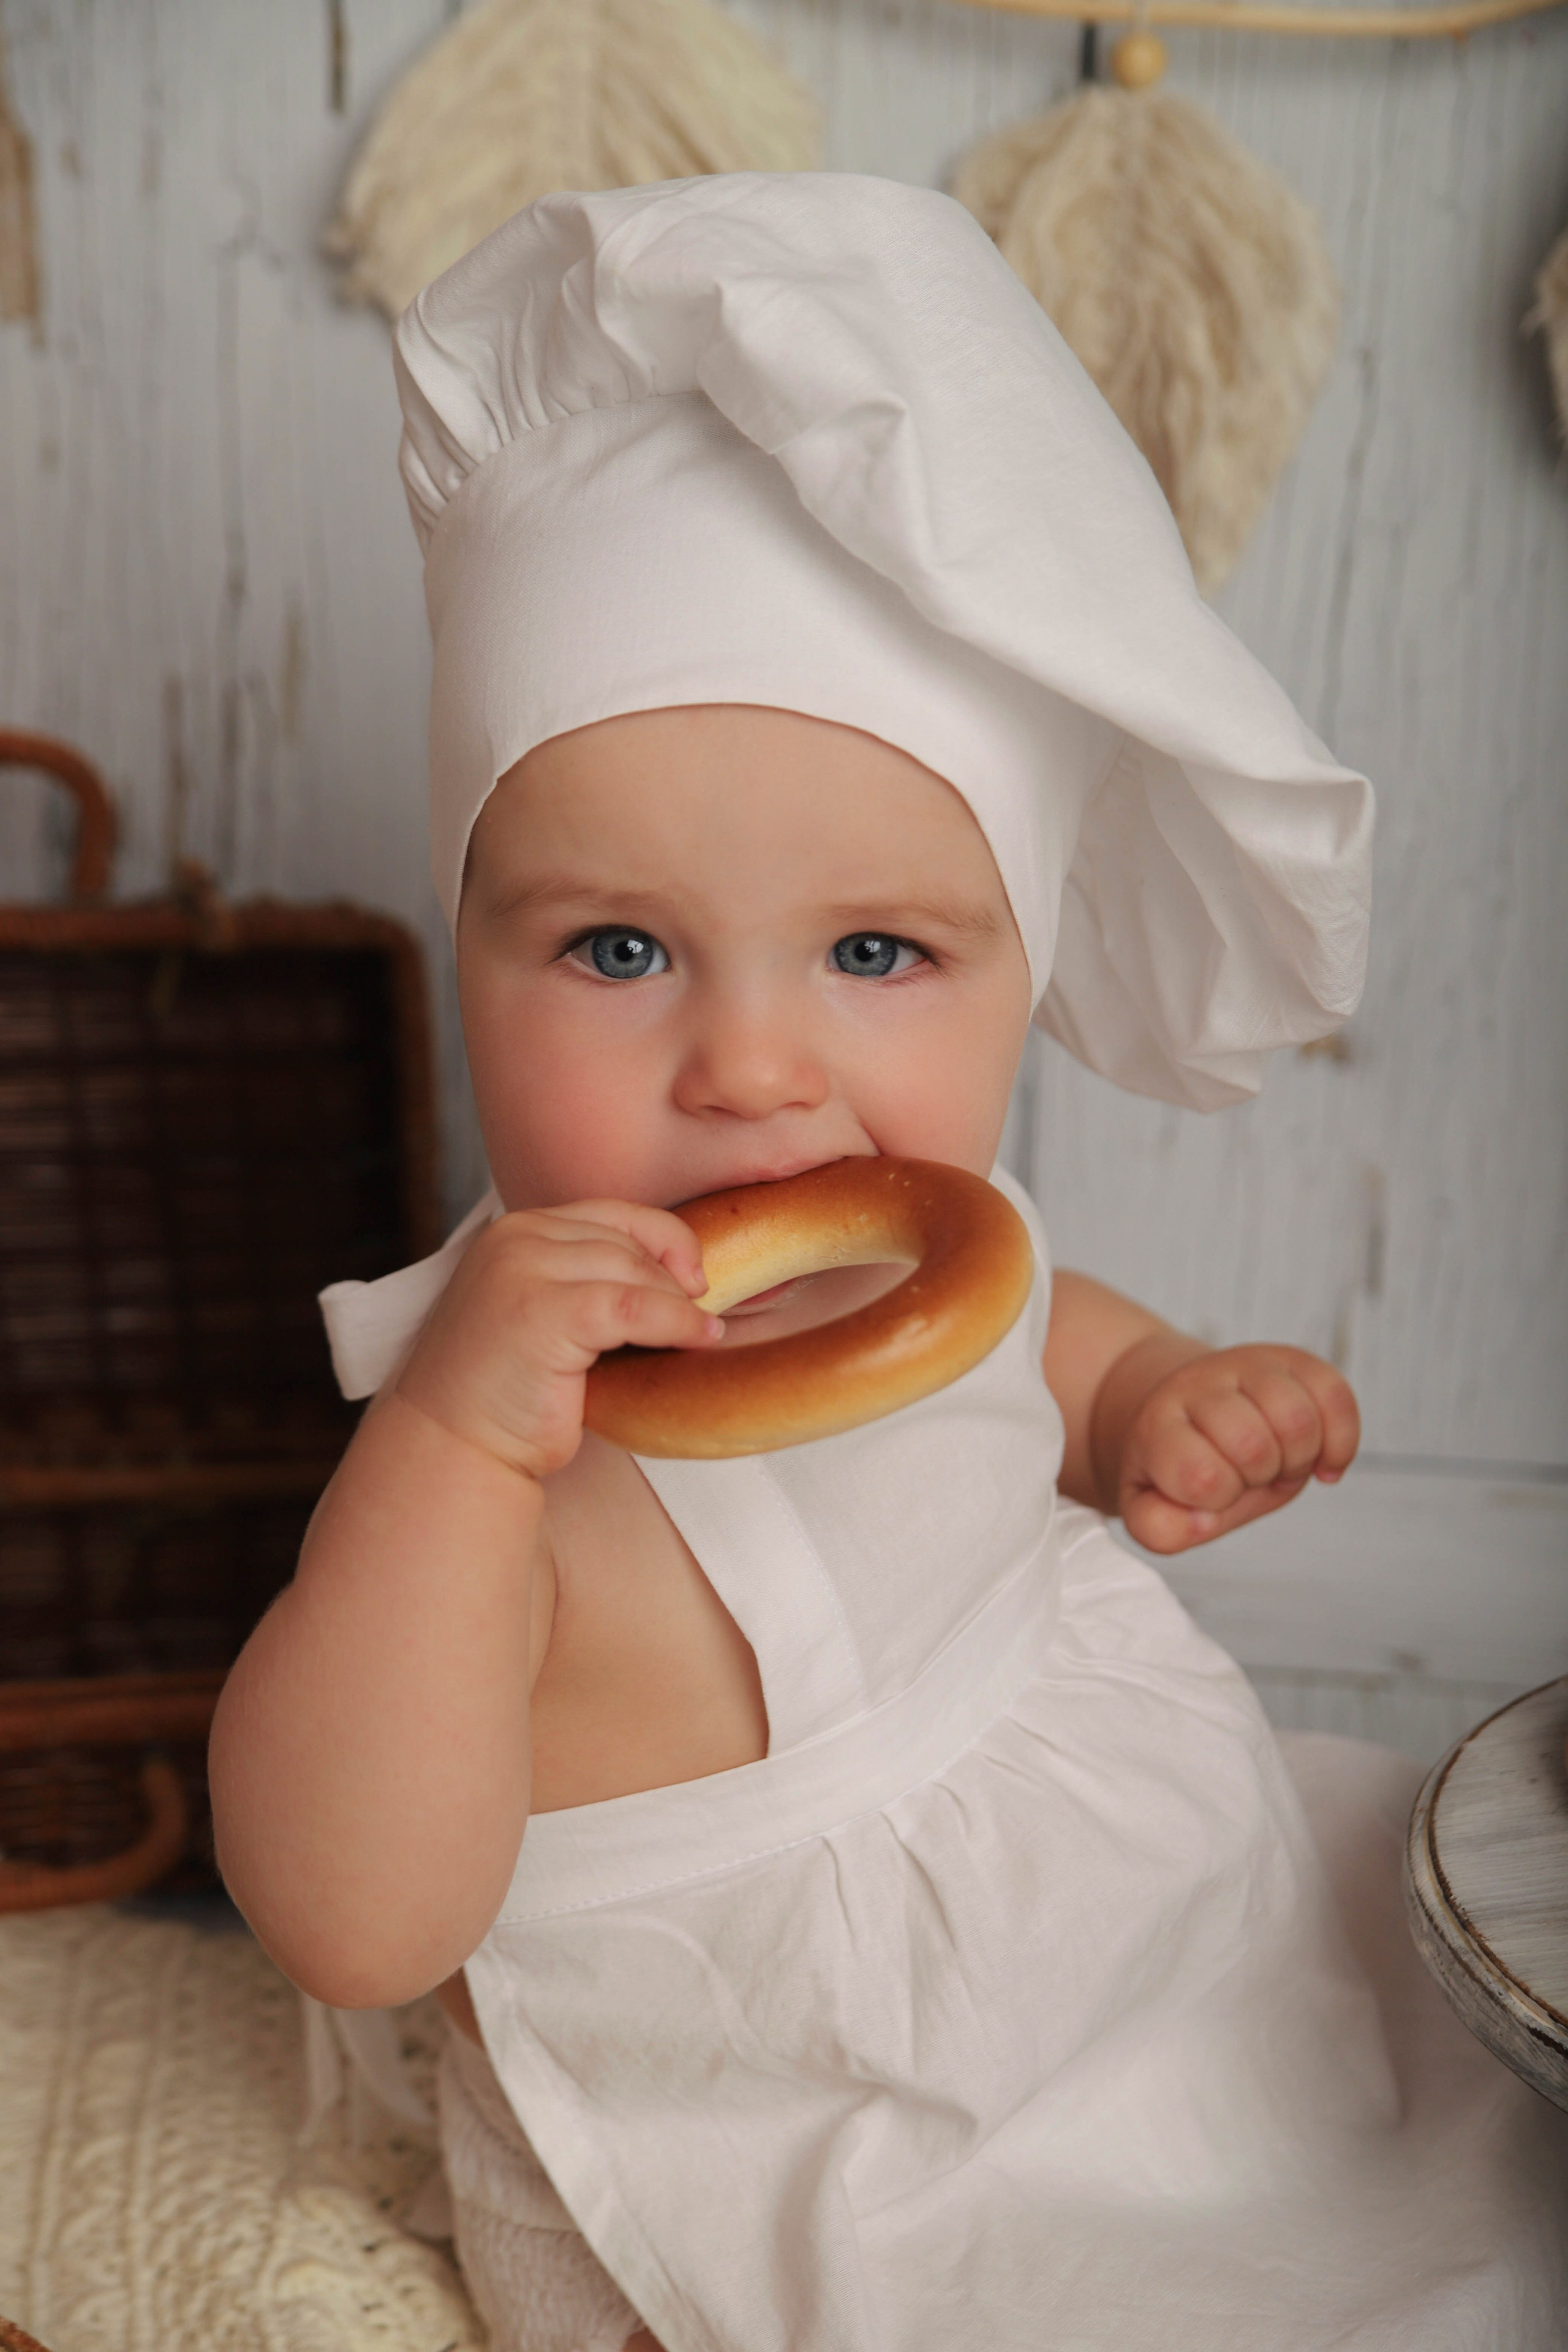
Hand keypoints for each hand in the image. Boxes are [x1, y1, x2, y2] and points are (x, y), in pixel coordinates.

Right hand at [394, 1200, 723, 1482]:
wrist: (453, 1445)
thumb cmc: (506, 1390)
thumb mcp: (545, 1311)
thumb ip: (586, 1279)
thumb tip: (680, 1274)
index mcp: (514, 1231)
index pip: (612, 1214)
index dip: (665, 1241)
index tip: (694, 1279)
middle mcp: (514, 1238)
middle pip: (626, 1240)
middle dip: (671, 1280)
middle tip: (699, 1317)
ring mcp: (524, 1271)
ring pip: (635, 1271)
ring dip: (678, 1304)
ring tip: (701, 1333)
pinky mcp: (544, 1312)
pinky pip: (636, 1307)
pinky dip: (678, 1322)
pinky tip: (700, 1339)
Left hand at [1100, 1340, 1359, 1554]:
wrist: (1186, 1406)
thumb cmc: (1179, 1462)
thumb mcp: (1151, 1504)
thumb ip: (1161, 1526)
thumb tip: (1202, 1519)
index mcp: (1158, 1425)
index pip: (1199, 1474)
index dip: (1217, 1498)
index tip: (1210, 1490)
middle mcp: (1199, 1385)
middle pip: (1254, 1445)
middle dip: (1260, 1478)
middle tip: (1246, 1474)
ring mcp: (1246, 1365)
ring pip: (1297, 1417)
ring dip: (1299, 1458)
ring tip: (1277, 1459)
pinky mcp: (1291, 1359)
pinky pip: (1335, 1394)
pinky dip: (1340, 1440)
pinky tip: (1321, 1458)